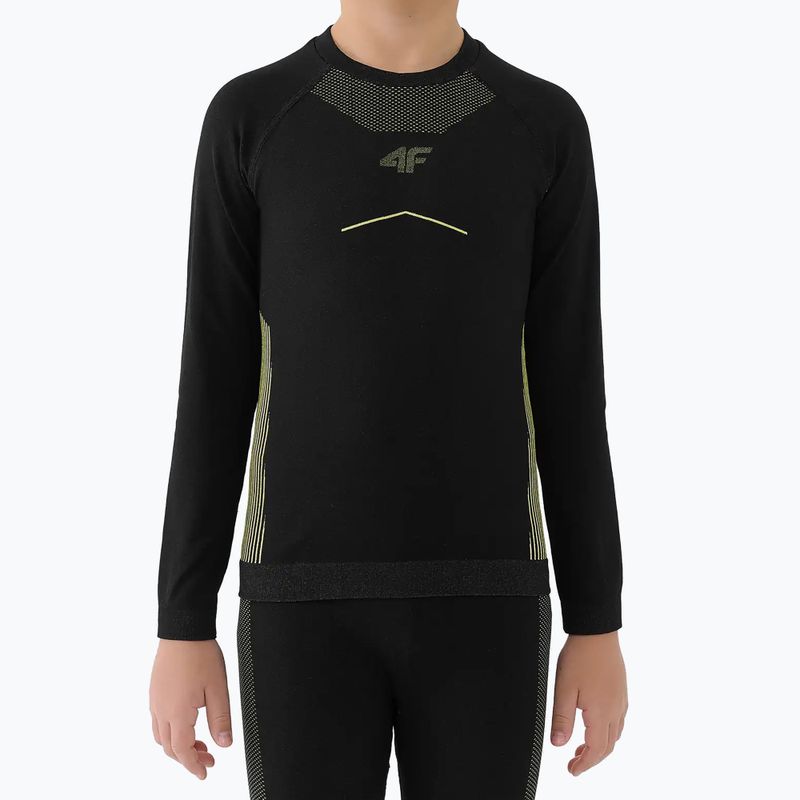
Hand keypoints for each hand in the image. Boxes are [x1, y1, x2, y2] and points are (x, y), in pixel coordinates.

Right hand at [149, 639, 232, 779]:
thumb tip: (224, 744)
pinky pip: (158, 721)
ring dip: (178, 746)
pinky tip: (186, 723)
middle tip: (208, 759)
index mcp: (178, 712)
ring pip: (161, 736)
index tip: (205, 773)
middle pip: (170, 748)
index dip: (194, 765)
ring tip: (199, 743)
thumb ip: (220, 719)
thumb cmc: (201, 655)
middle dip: (188, 758)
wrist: (183, 629)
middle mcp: (161, 710)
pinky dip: (170, 732)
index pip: (182, 751)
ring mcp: (155, 700)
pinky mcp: (155, 691)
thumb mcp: (218, 688)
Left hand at [550, 631, 627, 775]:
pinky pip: (619, 719)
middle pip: (608, 746)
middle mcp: (615, 709)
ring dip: (600, 746)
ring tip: (582, 747)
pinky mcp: (621, 690)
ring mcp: (621, 699)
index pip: (596, 749)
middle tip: (575, 763)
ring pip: (615, 734)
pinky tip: (595, 724)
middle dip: (592, 759)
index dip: (584, 764)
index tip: (572, 770)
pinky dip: (608, 731)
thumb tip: (558, 745)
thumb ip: (561, 718)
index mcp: (601, 712)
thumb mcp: (564, 689)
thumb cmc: (580, 657)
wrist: (597, 632)